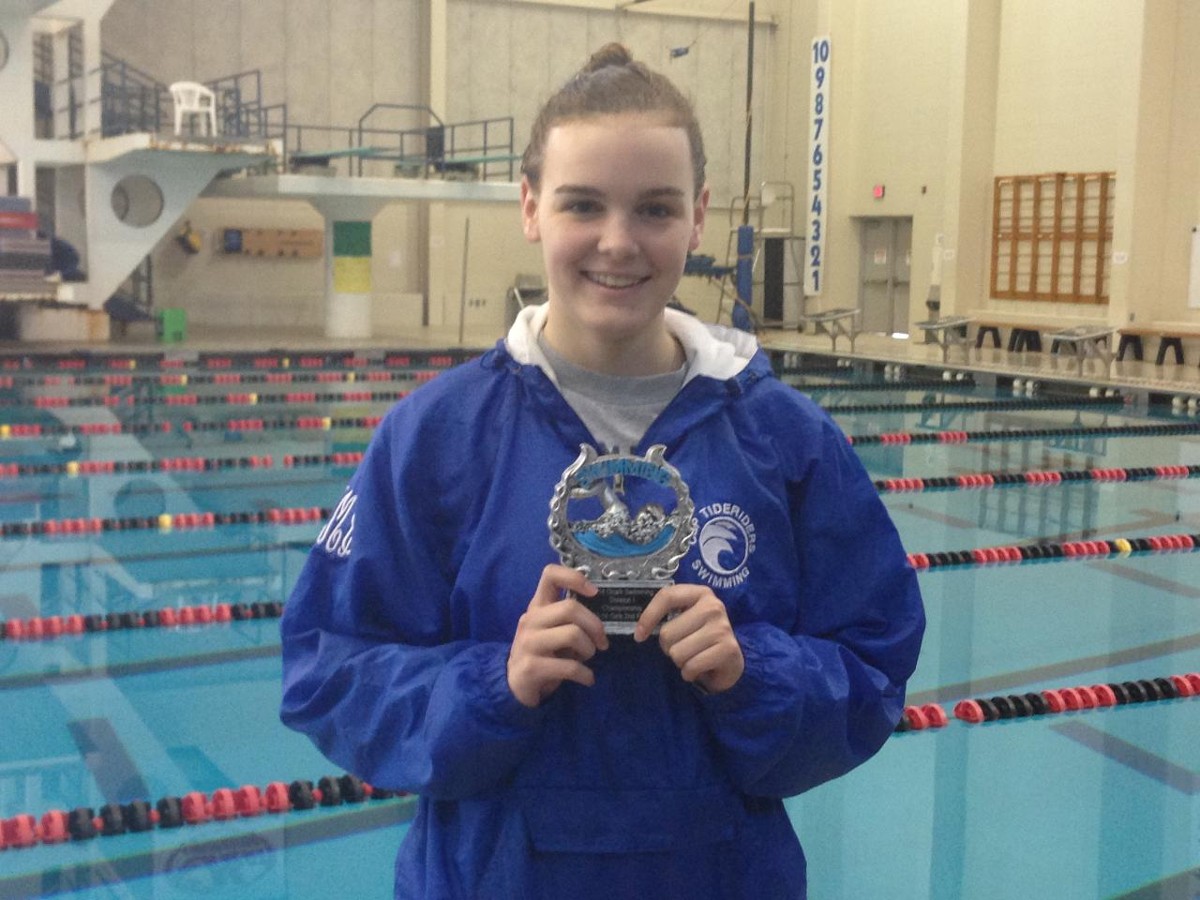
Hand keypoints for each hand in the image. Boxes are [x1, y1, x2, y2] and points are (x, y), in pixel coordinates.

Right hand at [507, 565, 608, 707]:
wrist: (515, 684)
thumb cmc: (542, 653)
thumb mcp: (552, 630)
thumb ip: (569, 619)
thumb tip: (600, 616)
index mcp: (538, 606)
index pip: (550, 575)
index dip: (574, 577)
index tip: (594, 592)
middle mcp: (531, 620)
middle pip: (570, 608)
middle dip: (595, 626)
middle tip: (601, 642)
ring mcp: (529, 643)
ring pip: (572, 634)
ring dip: (589, 649)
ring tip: (588, 659)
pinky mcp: (531, 668)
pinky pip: (569, 667)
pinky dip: (585, 674)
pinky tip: (587, 678)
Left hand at [635, 585, 743, 693]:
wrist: (729, 662)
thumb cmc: (699, 639)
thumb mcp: (684, 620)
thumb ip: (666, 616)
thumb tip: (639, 630)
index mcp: (700, 593)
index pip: (667, 596)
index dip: (649, 616)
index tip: (639, 635)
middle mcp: (713, 606)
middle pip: (667, 632)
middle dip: (669, 647)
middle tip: (684, 648)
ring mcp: (722, 627)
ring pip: (677, 652)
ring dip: (680, 662)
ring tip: (693, 657)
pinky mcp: (728, 649)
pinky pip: (691, 666)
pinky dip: (689, 673)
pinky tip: (700, 668)